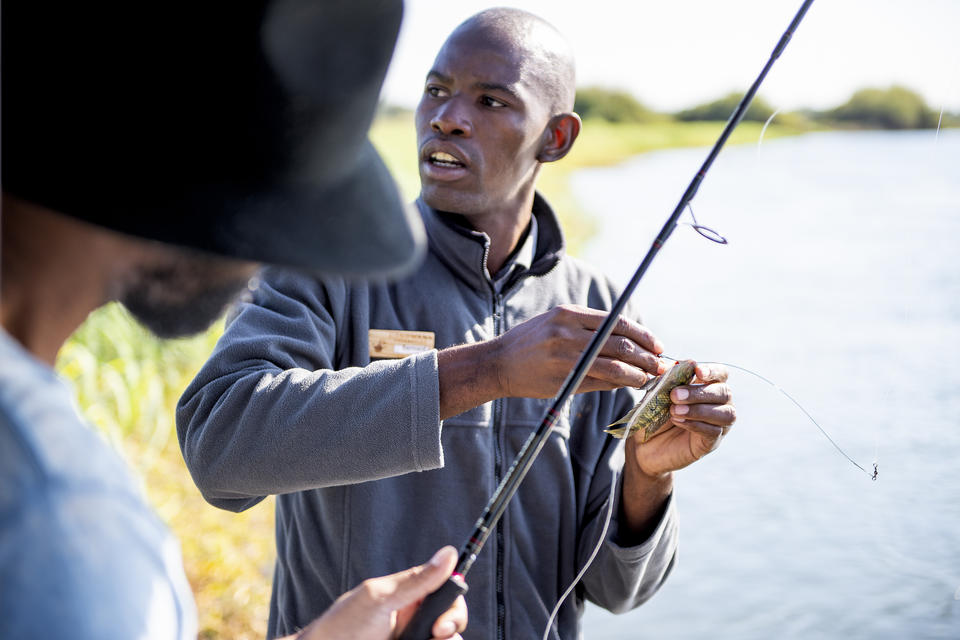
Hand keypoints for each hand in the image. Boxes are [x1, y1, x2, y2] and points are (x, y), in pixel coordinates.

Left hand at [292, 546, 466, 639]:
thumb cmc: (344, 623)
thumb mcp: (380, 598)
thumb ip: (416, 580)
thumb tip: (449, 553)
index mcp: (412, 593)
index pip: (448, 592)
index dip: (452, 606)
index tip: (441, 623)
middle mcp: (416, 616)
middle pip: (453, 619)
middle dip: (450, 627)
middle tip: (435, 635)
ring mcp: (413, 635)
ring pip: (446, 639)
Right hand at [493, 304, 663, 398]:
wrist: (498, 363)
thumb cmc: (531, 342)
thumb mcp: (556, 323)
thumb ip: (589, 330)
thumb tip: (628, 343)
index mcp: (569, 314)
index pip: (617, 322)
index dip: (642, 335)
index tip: (657, 345)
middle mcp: (568, 332)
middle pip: (620, 343)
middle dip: (646, 356)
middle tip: (661, 365)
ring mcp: (565, 357)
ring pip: (614, 366)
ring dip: (637, 374)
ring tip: (649, 378)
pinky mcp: (562, 379)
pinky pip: (599, 382)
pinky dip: (618, 384)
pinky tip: (629, 385)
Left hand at [632, 362, 735, 476]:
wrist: (644, 445)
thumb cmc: (654, 414)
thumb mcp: (657, 394)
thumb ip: (667, 379)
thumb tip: (676, 363)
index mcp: (707, 386)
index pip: (721, 374)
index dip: (713, 370)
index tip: (697, 371)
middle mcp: (719, 404)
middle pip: (724, 392)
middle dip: (699, 392)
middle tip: (674, 395)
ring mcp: (718, 425)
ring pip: (725, 413)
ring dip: (699, 409)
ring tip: (675, 410)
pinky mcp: (711, 443)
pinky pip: (713, 432)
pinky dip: (696, 424)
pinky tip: (678, 421)